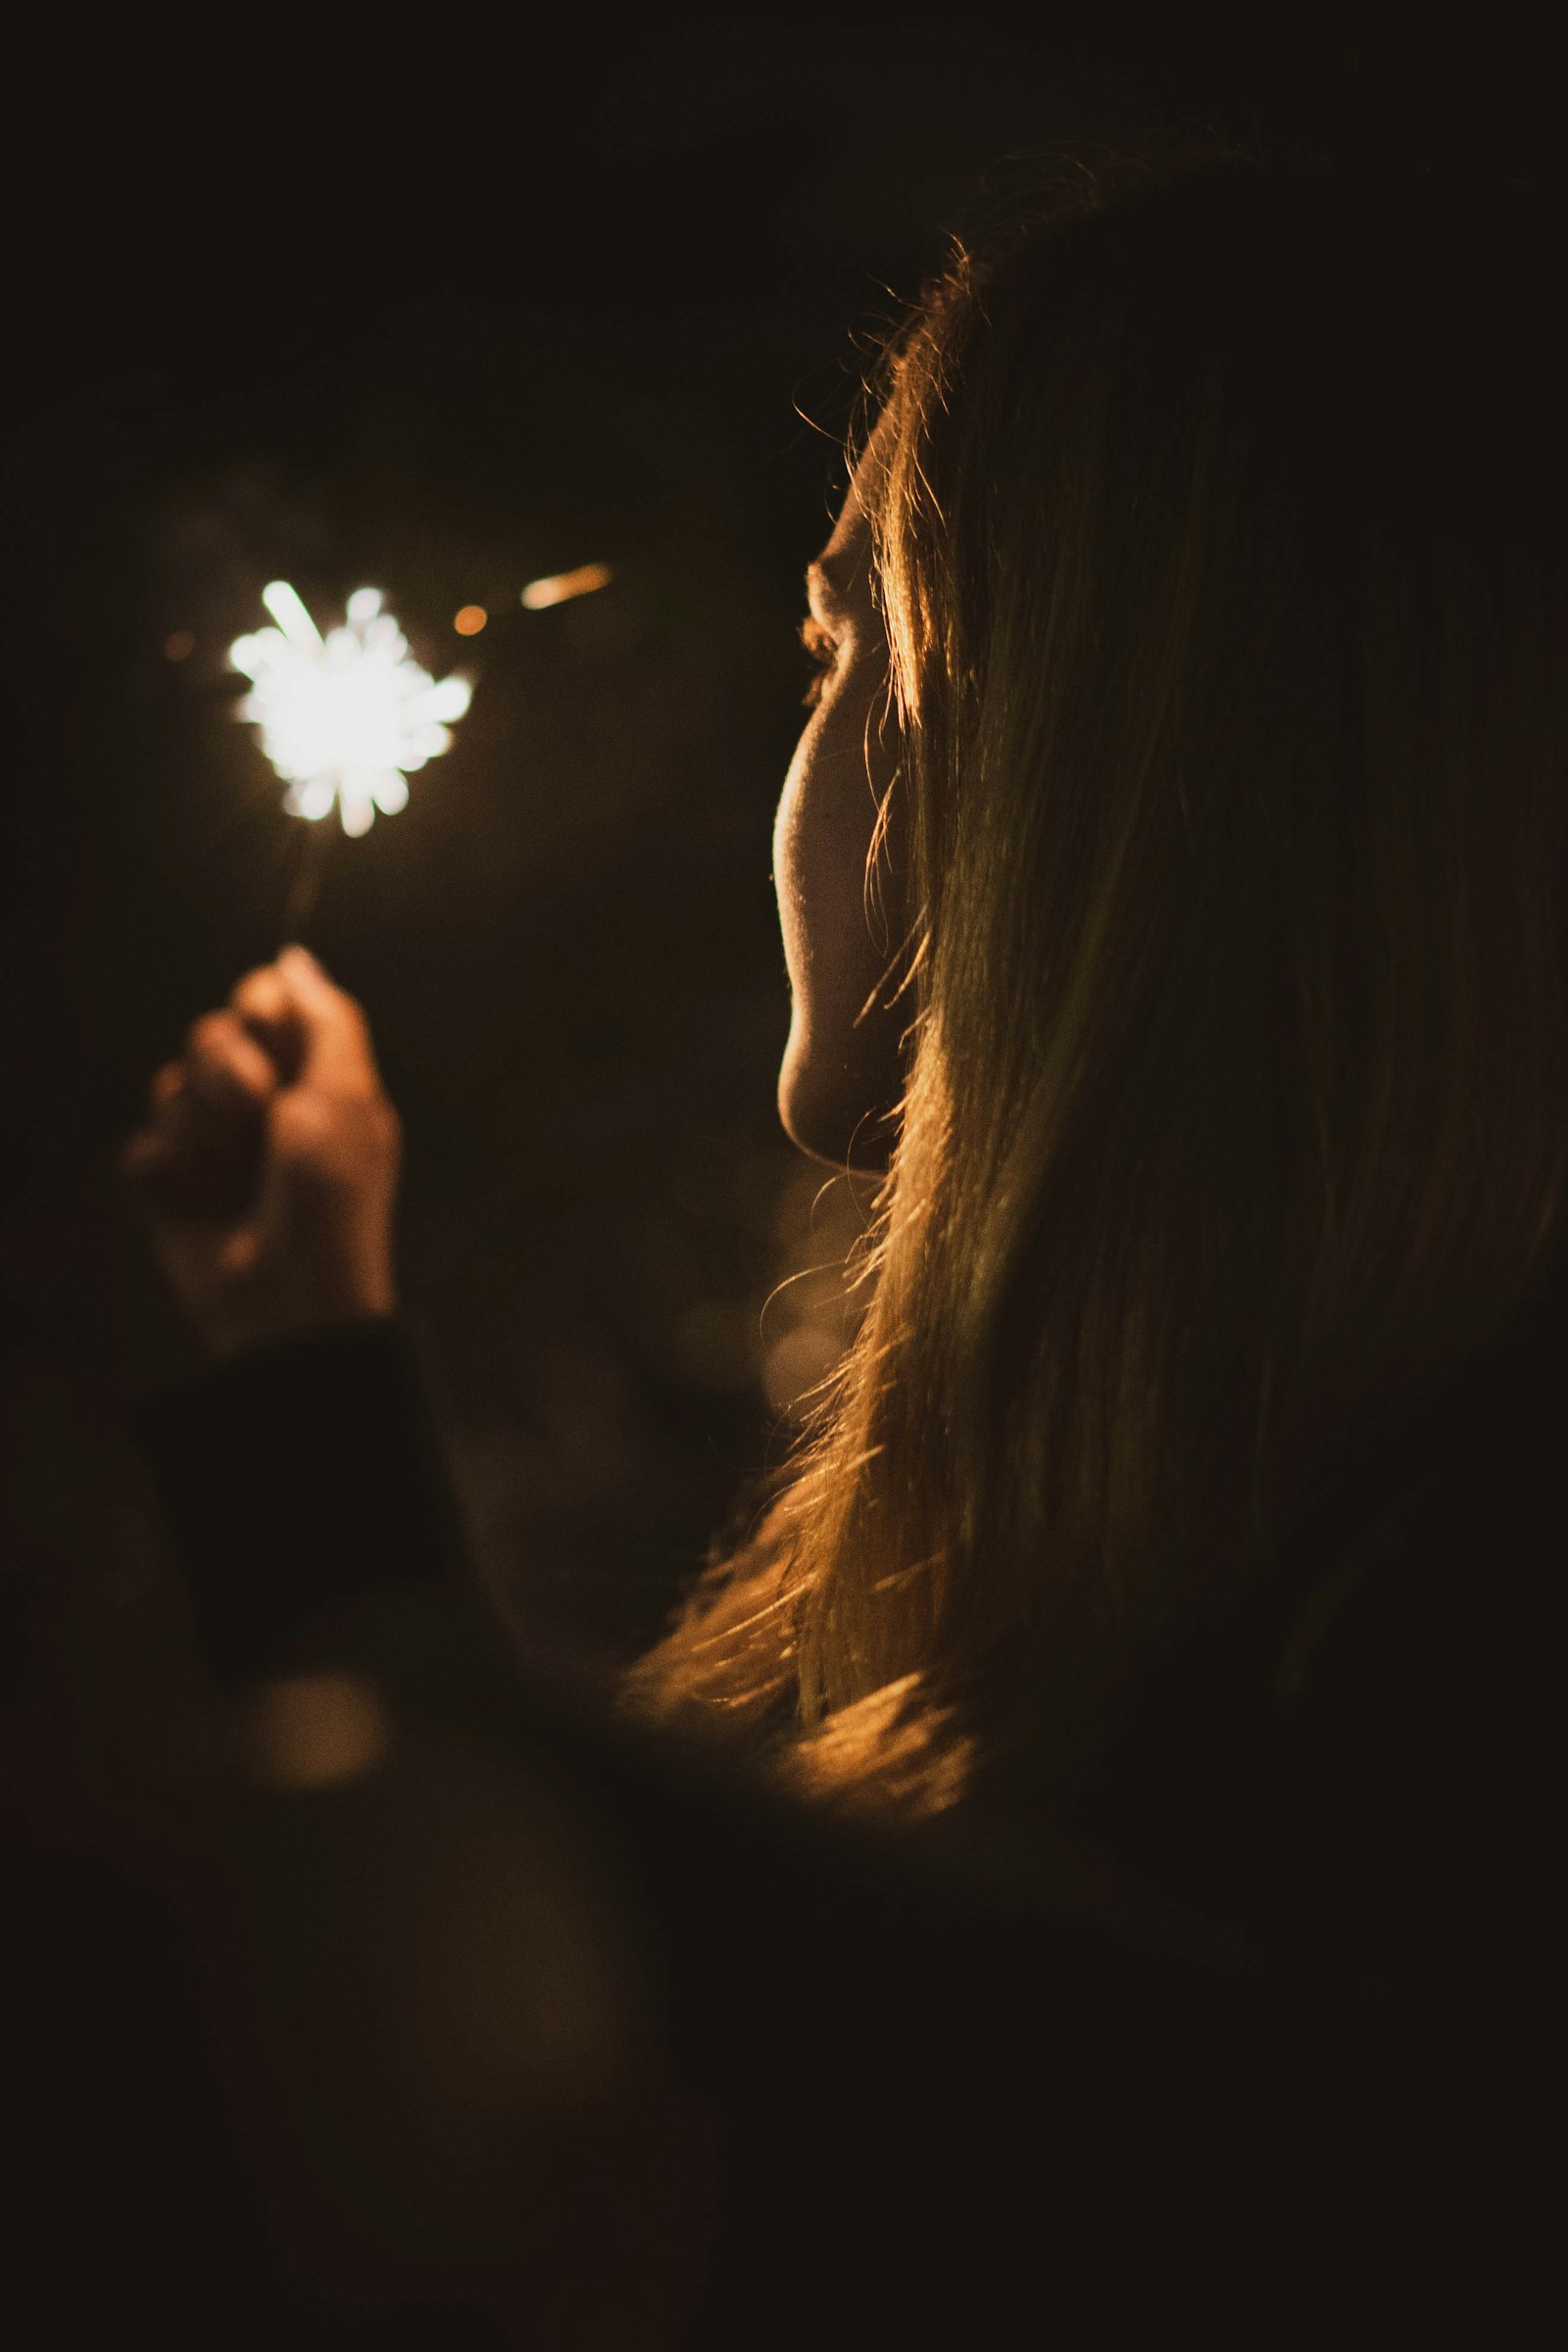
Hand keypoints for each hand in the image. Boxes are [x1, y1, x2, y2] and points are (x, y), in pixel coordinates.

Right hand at [122, 945, 401, 1358]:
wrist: (292, 1299)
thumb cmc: (333, 1200)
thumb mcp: (347, 1099)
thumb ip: (328, 1020)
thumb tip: (295, 960)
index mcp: (308, 1075)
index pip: (258, 1000)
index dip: (258, 1016)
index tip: (277, 1048)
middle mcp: (256, 1102)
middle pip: (206, 1037)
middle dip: (233, 1082)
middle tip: (266, 1128)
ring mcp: (210, 1145)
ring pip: (167, 1090)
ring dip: (208, 1137)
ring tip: (241, 1182)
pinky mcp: (169, 1189)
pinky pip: (143, 1151)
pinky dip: (175, 1182)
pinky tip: (207, 1212)